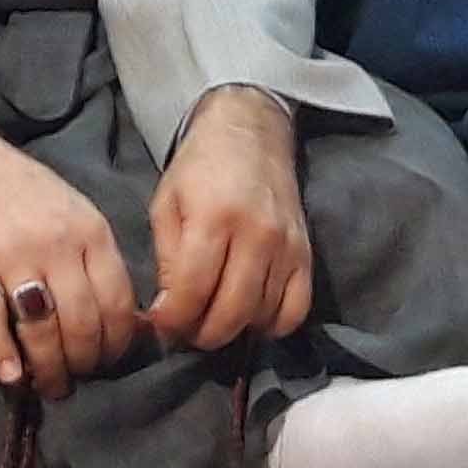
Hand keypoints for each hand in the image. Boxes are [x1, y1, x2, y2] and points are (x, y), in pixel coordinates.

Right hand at [0, 110, 141, 398]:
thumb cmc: (32, 197)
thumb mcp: (81, 217)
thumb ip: (102, 263)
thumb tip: (128, 323)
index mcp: (90, 234)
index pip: (117, 302)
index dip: (118, 342)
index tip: (110, 359)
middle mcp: (57, 247)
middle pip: (82, 323)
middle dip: (85, 362)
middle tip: (79, 377)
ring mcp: (14, 258)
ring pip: (41, 329)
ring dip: (50, 368)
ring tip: (51, 386)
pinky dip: (1, 353)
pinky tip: (13, 376)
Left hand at [145, 88, 312, 353]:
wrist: (251, 133)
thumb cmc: (200, 168)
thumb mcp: (166, 204)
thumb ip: (166, 259)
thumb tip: (167, 312)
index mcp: (213, 218)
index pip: (192, 291)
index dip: (173, 321)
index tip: (161, 326)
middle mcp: (256, 235)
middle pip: (230, 313)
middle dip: (201, 334)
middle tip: (186, 330)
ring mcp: (286, 247)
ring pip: (261, 317)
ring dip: (233, 329)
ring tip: (212, 318)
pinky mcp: (306, 255)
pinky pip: (296, 311)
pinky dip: (271, 325)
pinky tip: (250, 316)